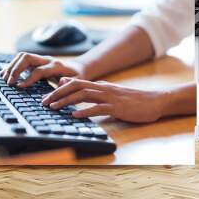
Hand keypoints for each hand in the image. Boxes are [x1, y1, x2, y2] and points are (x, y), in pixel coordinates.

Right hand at [0, 52, 82, 86]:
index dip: (29, 78)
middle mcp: (47, 60)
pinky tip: (4, 74)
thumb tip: (47, 99)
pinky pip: (21, 60)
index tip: (20, 87)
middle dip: (16, 69)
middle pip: (27, 57)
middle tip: (9, 83)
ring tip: (4, 79)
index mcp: (57, 66)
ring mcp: (41, 59)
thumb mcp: (75, 85)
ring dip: (12, 66)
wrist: (79, 69)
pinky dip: (12, 65)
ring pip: (22, 56)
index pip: (39, 70)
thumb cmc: (78, 79)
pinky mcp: (36, 61)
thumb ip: (63, 90)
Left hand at [42, 77, 167, 122]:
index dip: (59, 89)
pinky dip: (84, 111)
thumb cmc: (133, 101)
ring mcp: (110, 97)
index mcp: (101, 86)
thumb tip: (82, 97)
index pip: (76, 83)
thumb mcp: (112, 95)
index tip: (47, 96)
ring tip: (53, 107)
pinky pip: (98, 108)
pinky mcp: (117, 107)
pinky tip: (74, 115)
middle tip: (44, 101)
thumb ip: (97, 95)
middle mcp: (103, 88)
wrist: (154, 101)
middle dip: (57, 93)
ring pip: (83, 95)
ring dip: (66, 101)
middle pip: (75, 87)